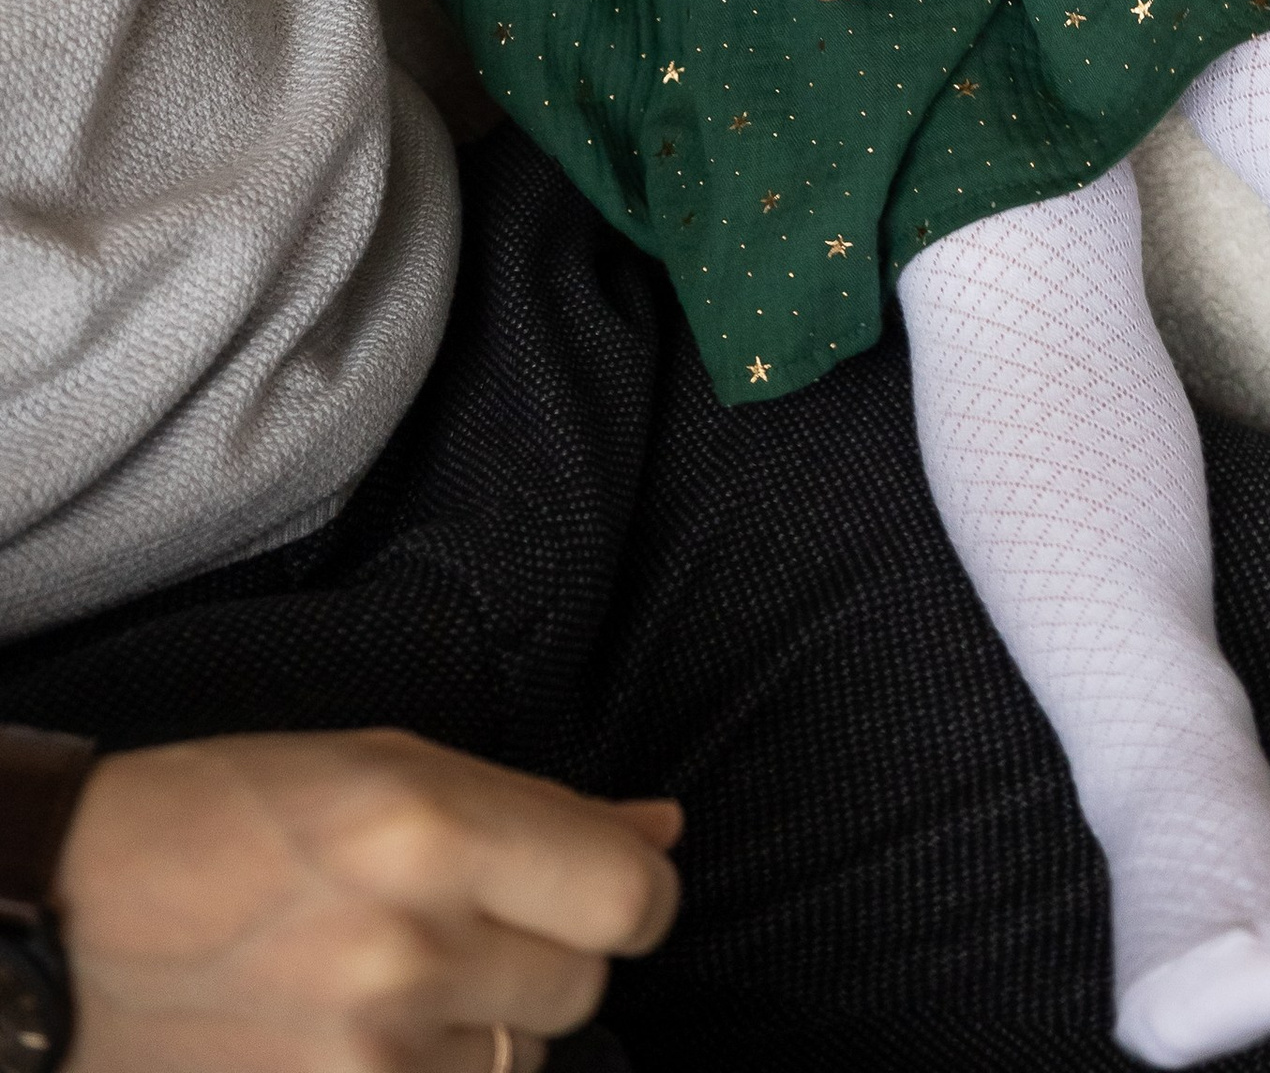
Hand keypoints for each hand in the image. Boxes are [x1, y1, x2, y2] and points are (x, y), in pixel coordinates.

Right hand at [56, 728, 679, 1071]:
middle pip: (582, 984)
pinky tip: (372, 1037)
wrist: (69, 924)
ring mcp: (372, 1055)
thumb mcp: (385, 764)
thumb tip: (663, 828)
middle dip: (545, 953)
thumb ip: (540, 808)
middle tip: (464, 923)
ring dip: (488, 1026)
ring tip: (399, 979)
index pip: (631, 897)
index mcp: (433, 825)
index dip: (631, 890)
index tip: (600, 882)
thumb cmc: (228, 816)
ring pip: (523, 1060)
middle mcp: (414, 946)